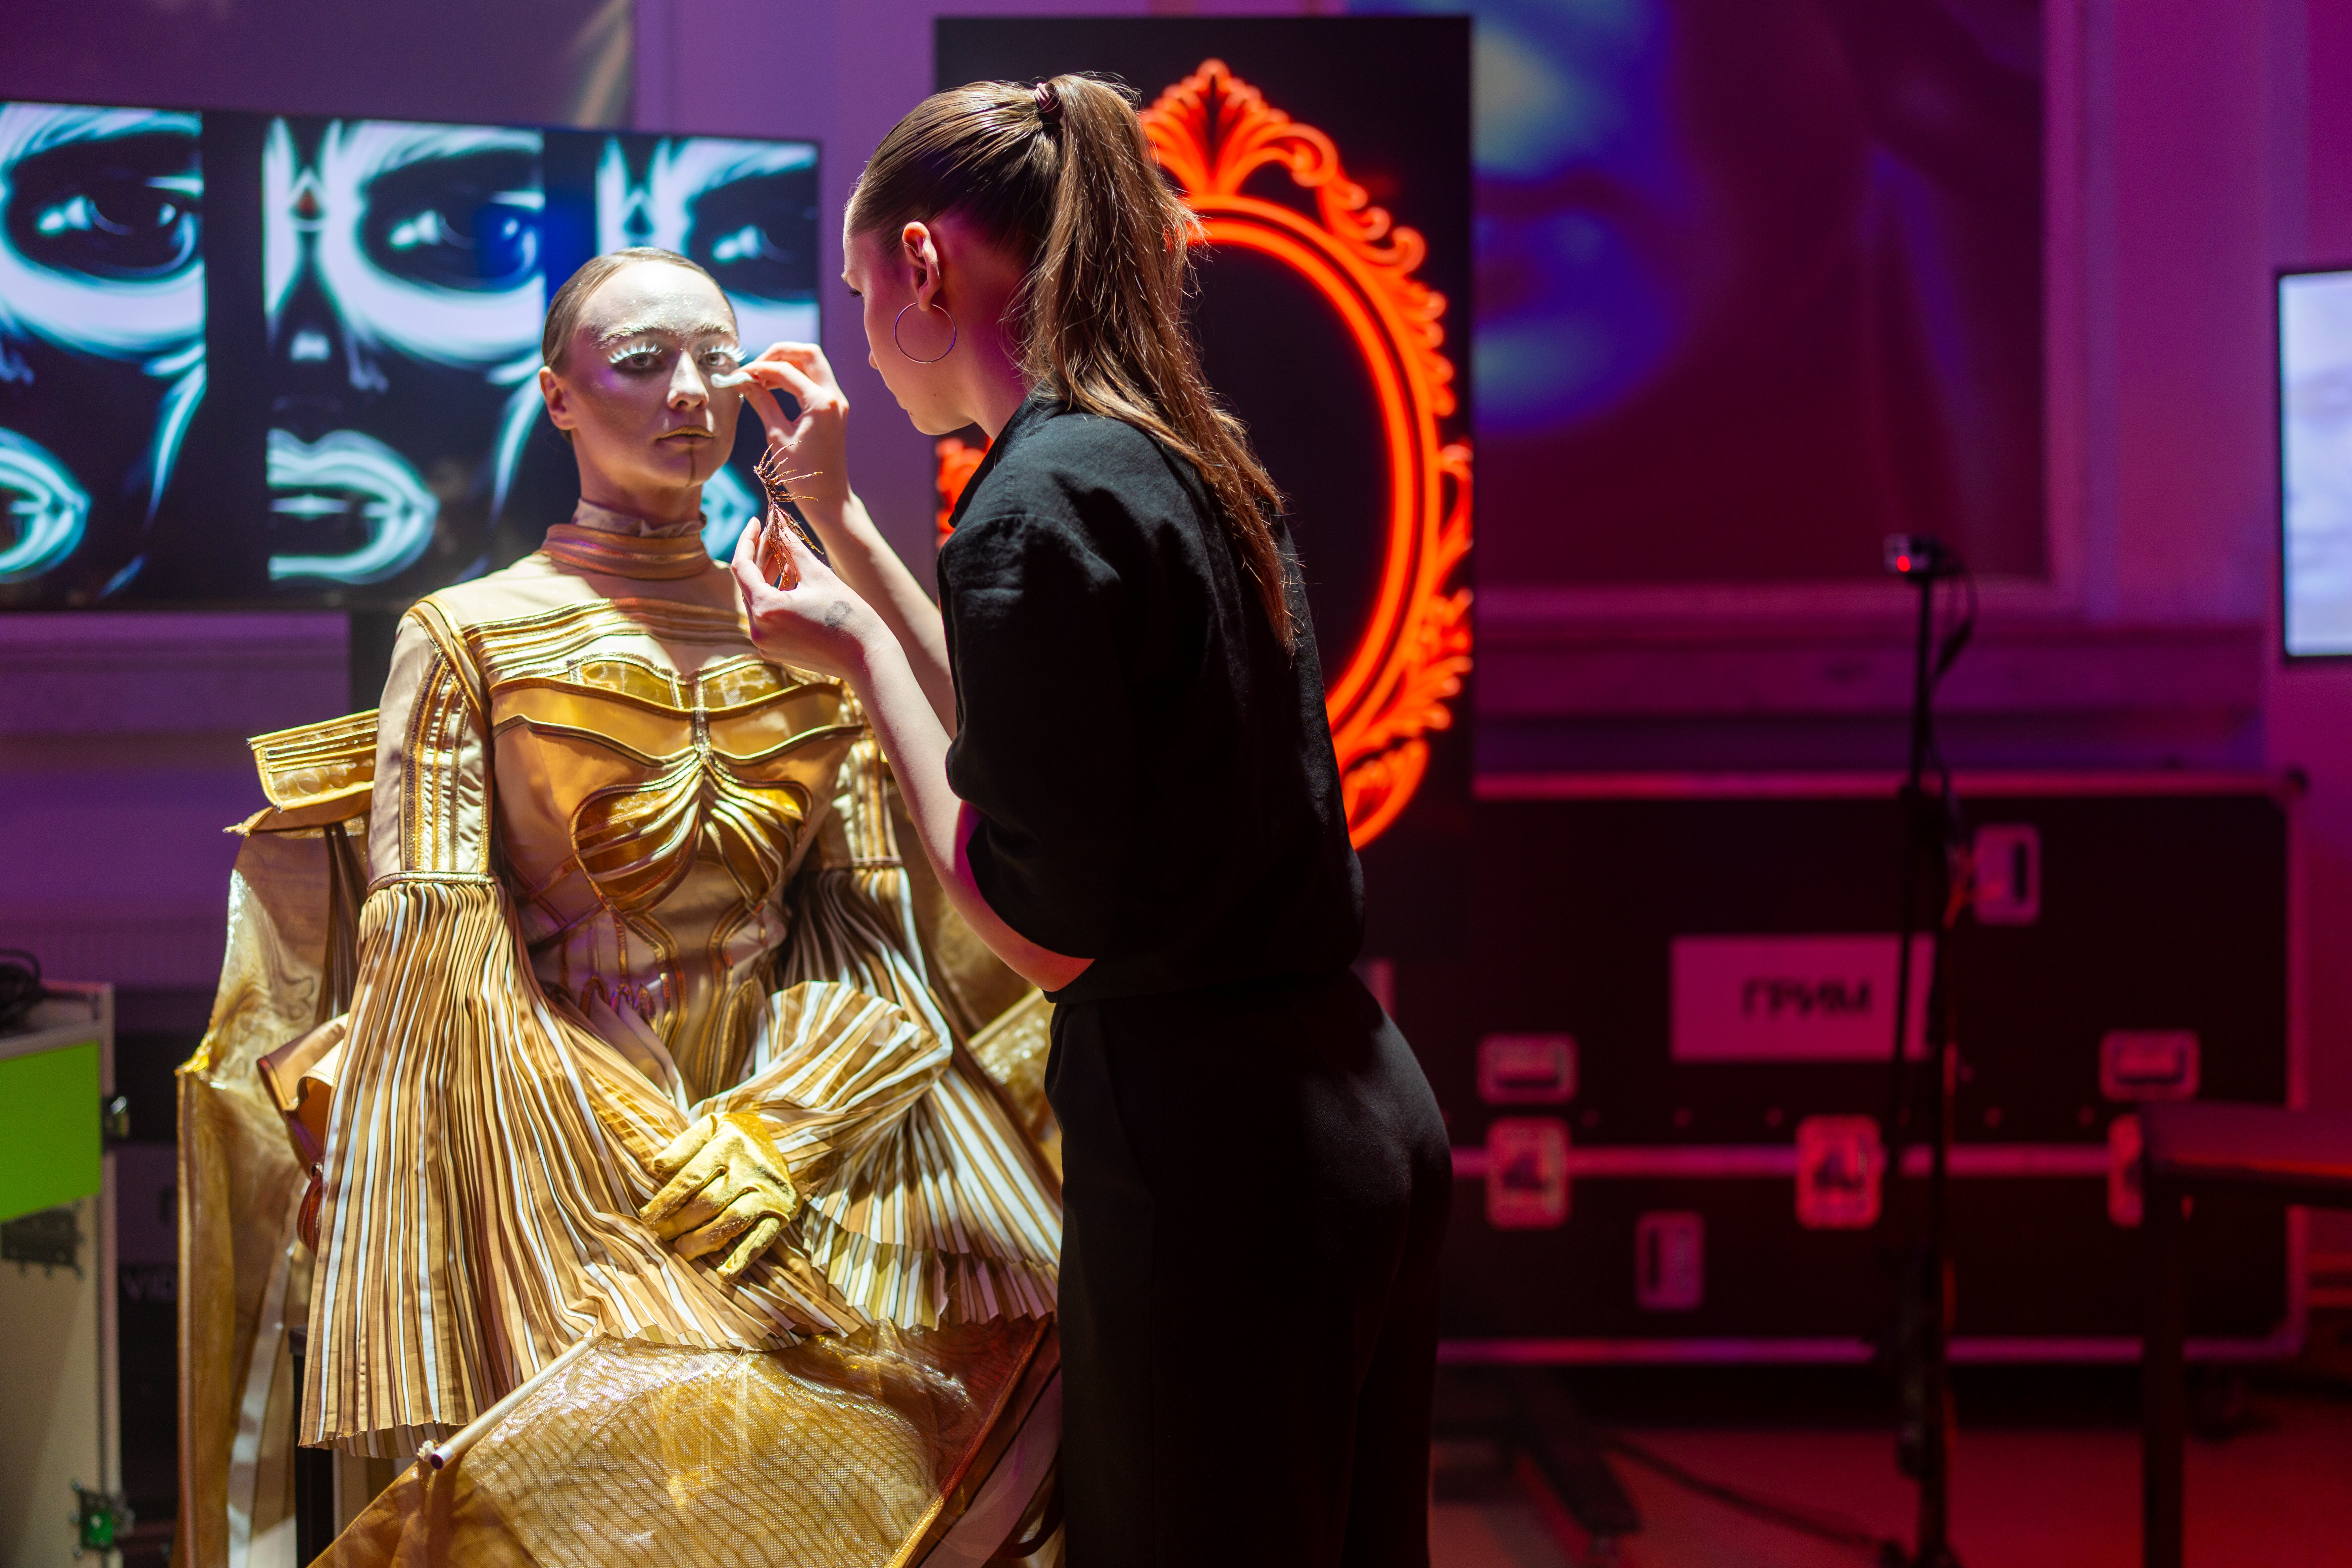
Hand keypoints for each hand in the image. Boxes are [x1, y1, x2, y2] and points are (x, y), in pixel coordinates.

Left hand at [640, 1112, 802, 1282]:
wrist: (785, 1141)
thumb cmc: (736, 1138)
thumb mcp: (711, 1128)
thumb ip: (683, 1145)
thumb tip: (656, 1166)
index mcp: (729, 1145)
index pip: (692, 1177)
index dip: (667, 1201)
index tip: (647, 1218)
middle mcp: (751, 1168)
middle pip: (708, 1202)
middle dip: (679, 1223)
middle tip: (660, 1237)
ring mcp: (768, 1191)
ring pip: (732, 1220)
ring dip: (703, 1241)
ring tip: (682, 1253)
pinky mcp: (782, 1211)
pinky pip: (762, 1237)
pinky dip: (744, 1257)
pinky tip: (724, 1274)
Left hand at [729, 500, 886, 680]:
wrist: (867, 657)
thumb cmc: (847, 615)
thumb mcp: (818, 575)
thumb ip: (792, 546)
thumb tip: (779, 520)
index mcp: (765, 608)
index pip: (742, 566)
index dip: (747, 539)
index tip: (757, 521)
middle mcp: (757, 629)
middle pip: (748, 583)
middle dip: (760, 556)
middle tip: (774, 533)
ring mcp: (764, 643)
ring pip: (757, 600)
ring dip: (768, 576)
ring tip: (784, 554)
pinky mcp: (774, 650)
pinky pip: (766, 617)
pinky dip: (774, 596)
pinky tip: (790, 580)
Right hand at [734, 343, 850, 521]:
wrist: (829, 498)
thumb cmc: (803, 475)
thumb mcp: (777, 436)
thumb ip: (762, 403)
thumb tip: (743, 381)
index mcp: (820, 403)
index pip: (785, 370)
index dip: (758, 368)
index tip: (738, 374)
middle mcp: (834, 397)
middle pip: (808, 353)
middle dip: (779, 352)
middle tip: (754, 367)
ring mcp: (837, 401)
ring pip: (814, 363)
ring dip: (787, 362)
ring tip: (761, 377)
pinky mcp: (835, 408)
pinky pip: (816, 379)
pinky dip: (796, 376)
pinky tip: (774, 387)